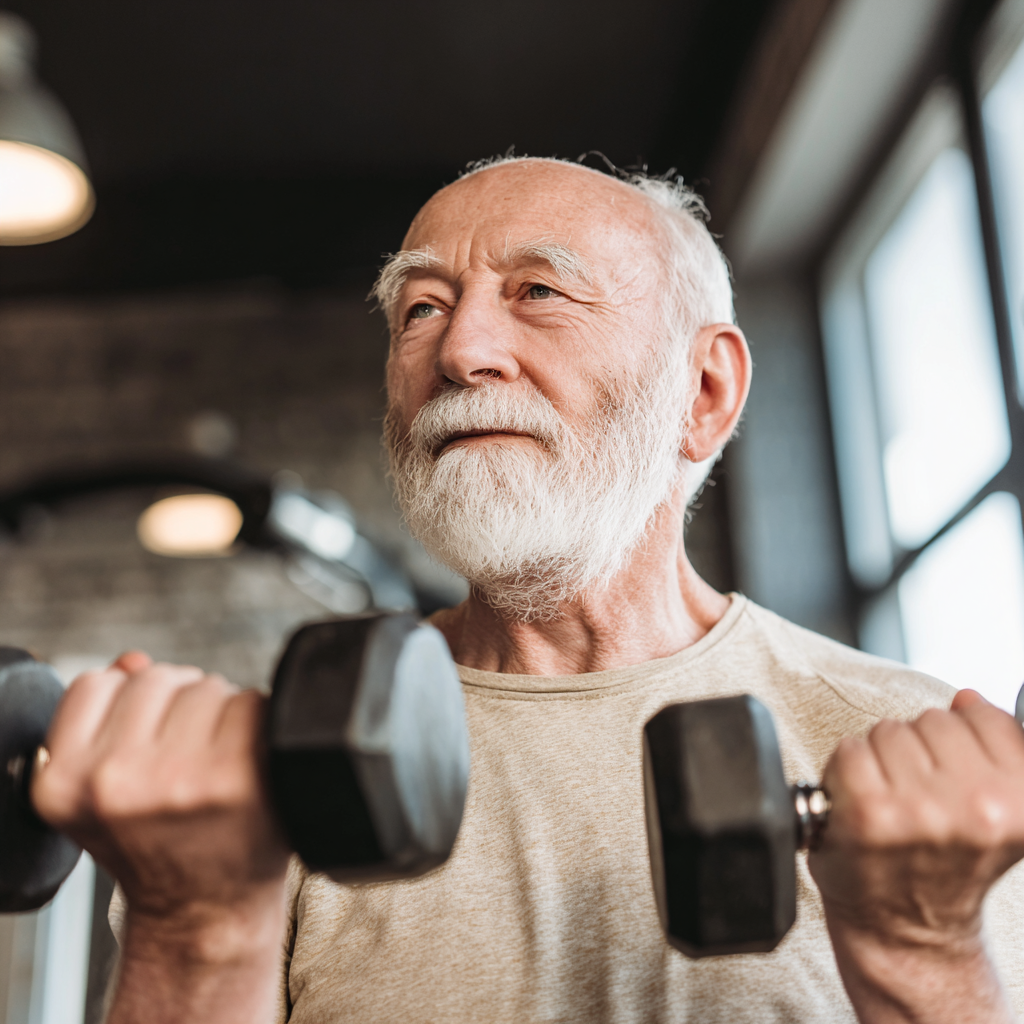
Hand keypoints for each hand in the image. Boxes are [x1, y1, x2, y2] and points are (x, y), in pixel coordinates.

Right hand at [31, 652, 289, 947]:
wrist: (204, 912)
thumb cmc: (160, 843)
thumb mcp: (104, 786)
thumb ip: (108, 717)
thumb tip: (132, 660)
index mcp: (63, 781)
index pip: (98, 683)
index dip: (130, 706)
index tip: (146, 743)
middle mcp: (113, 780)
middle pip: (159, 677)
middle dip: (179, 707)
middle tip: (187, 761)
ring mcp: (176, 778)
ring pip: (206, 686)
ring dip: (219, 714)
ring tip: (215, 765)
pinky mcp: (234, 777)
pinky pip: (250, 703)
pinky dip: (257, 723)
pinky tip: (247, 764)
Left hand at [809, 690, 1023, 1021]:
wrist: (906, 928)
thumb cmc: (944, 864)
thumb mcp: (998, 809)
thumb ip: (994, 749)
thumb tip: (968, 699)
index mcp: (1020, 803)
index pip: (978, 714)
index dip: (958, 741)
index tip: (953, 778)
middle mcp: (977, 808)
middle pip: (930, 719)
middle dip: (918, 749)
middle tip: (918, 798)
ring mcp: (920, 810)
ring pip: (889, 730)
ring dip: (882, 759)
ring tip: (892, 802)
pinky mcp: (868, 812)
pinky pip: (851, 748)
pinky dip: (846, 770)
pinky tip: (862, 804)